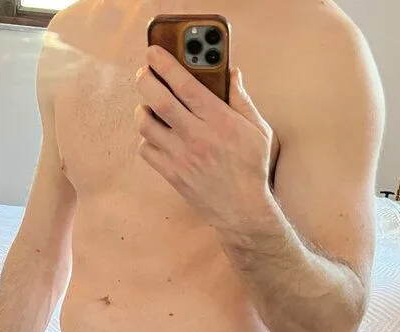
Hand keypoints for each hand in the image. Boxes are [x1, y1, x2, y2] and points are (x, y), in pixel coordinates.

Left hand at [136, 46, 275, 236]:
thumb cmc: (251, 168)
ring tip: (148, 104)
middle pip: (159, 101)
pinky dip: (145, 138)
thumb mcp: (257, 129)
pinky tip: (155, 134)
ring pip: (147, 125)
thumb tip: (231, 71)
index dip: (166, 64)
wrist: (242, 210)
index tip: (154, 51)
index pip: (186, 85)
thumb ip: (241, 99)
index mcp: (219, 121)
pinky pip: (146, 150)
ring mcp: (182, 157)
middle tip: (143, 72)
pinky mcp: (172, 175)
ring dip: (142, 110)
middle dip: (145, 81)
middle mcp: (197, 137)